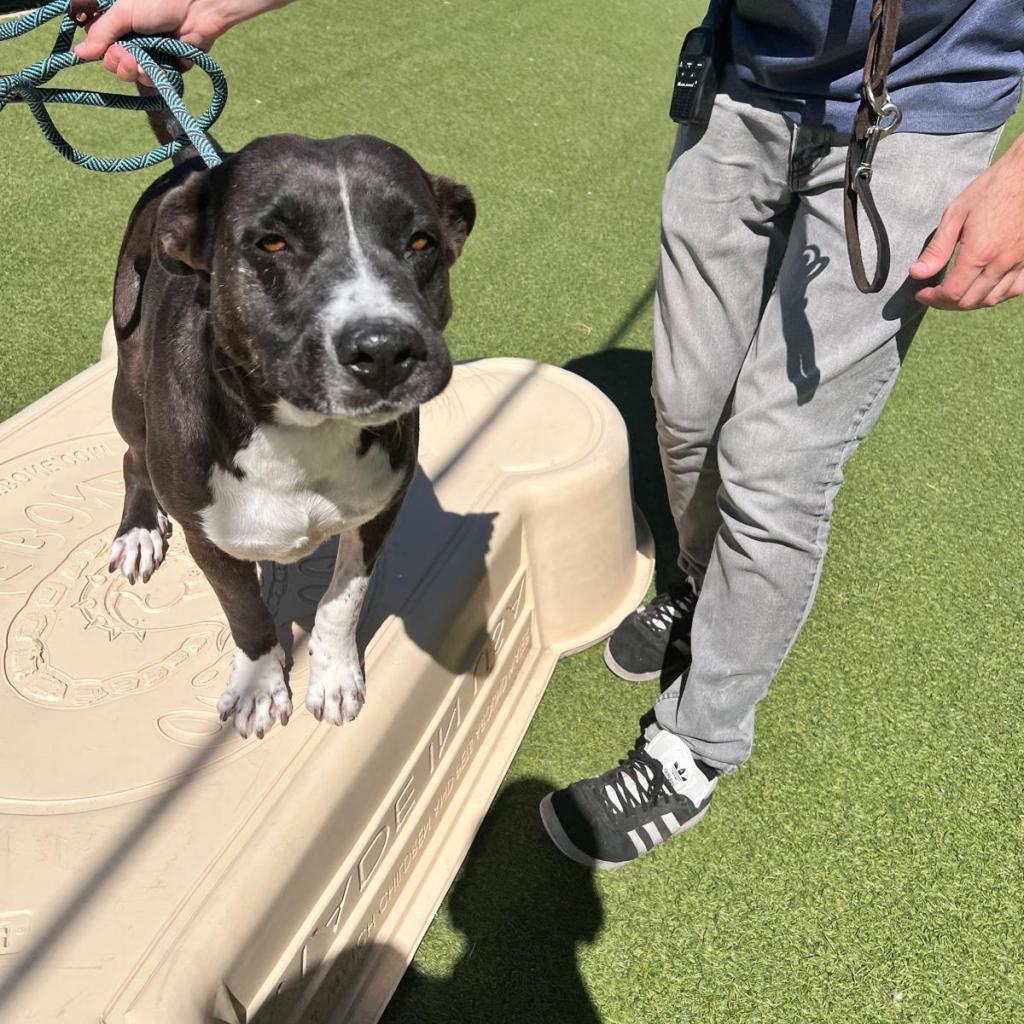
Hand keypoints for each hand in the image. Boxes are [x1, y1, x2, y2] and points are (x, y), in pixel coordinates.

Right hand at [73, 0, 289, 83]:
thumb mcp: (123, 11)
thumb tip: (79, 53)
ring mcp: (150, 53)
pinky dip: (154, 78)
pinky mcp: (169, 66)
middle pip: (115, 64)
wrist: (198, 8)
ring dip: (135, 73)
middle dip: (119, 64)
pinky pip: (155, 81)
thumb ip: (101, 33)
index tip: (111, 48)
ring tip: (142, 63)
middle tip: (128, 56)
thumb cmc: (158, 1)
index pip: (99, 46)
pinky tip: (159, 70)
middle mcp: (132, 38)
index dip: (103, 52)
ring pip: (133, 75)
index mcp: (117, 22)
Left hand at [909, 141, 1023, 310]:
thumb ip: (937, 248)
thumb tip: (917, 273)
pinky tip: (984, 288)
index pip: (952, 293)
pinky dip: (997, 295)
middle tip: (933, 295)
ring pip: (992, 299)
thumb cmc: (993, 189)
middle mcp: (1002, 263)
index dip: (932, 298)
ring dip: (969, 302)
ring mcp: (1020, 262)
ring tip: (954, 294)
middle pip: (970, 301)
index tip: (921, 293)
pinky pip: (1015, 289)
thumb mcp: (956, 213)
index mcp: (980, 253)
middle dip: (946, 303)